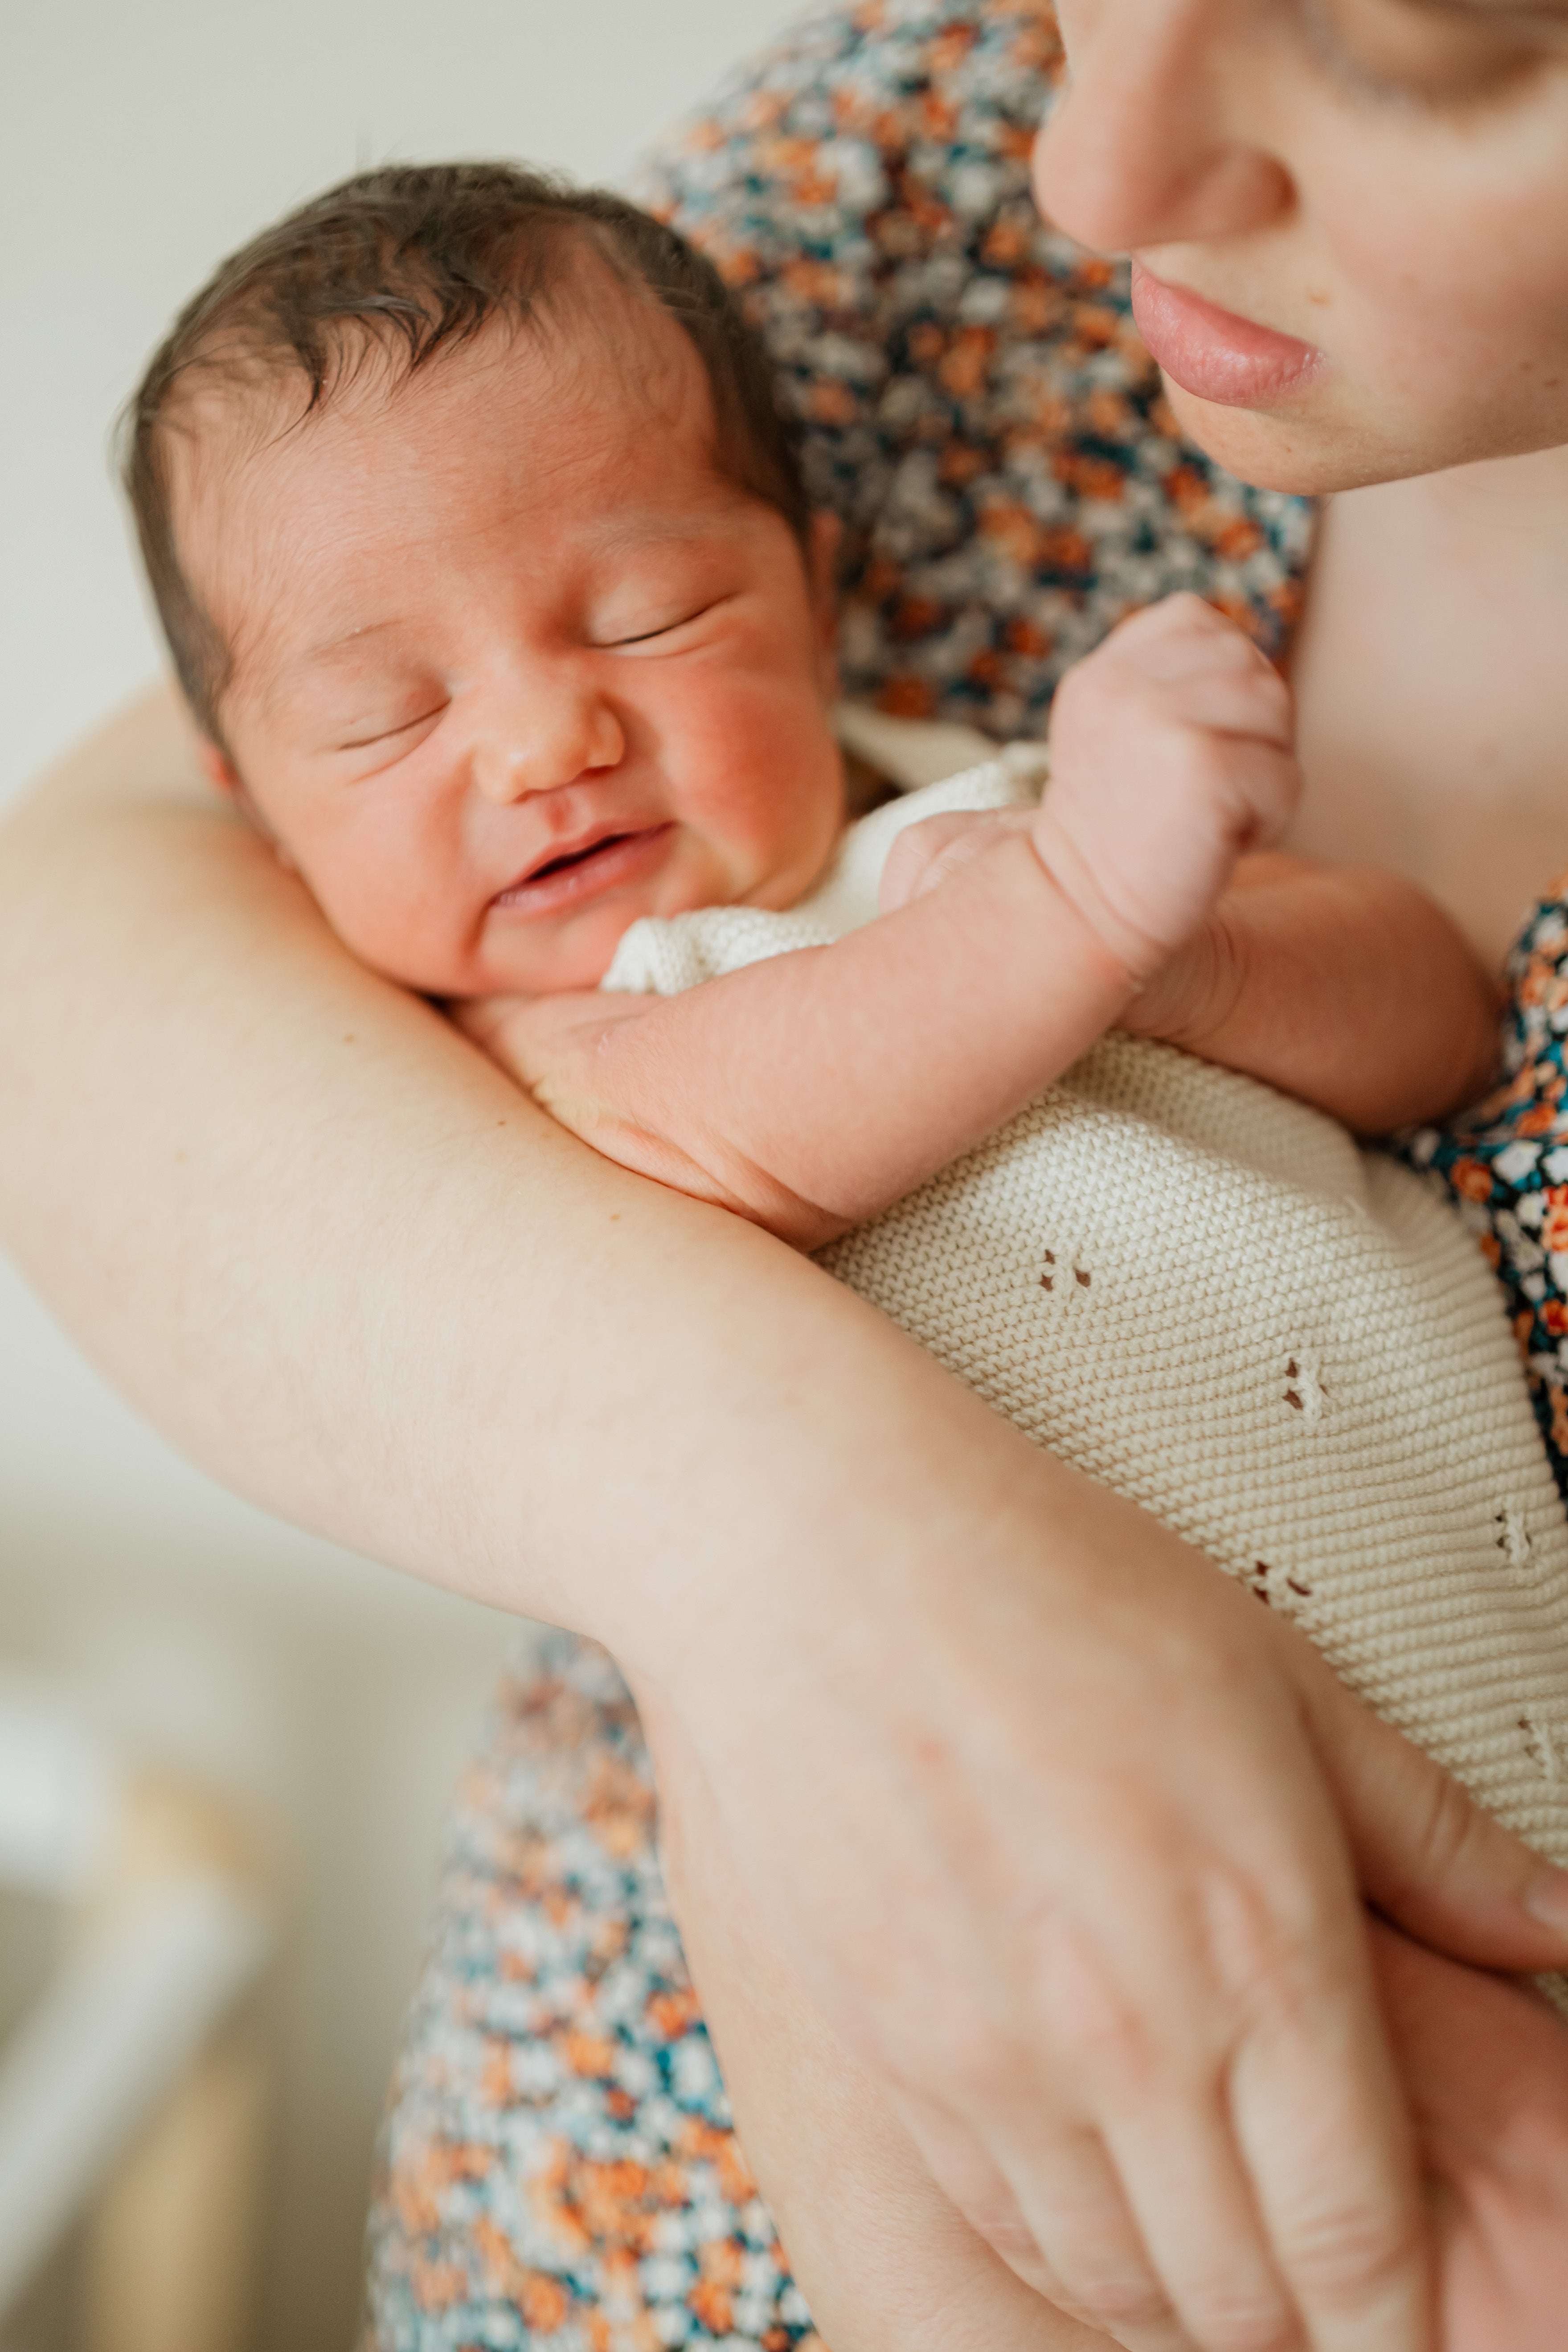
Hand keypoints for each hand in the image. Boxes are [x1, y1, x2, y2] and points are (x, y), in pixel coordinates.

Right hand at [644, 1457, 1567, 2351]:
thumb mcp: (1281, 1681)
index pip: (1363, 2245)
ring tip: (1201, 2215)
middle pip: (1249, 2303)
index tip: (1397, 2292)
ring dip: (1181, 2288)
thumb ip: (1430, 1833)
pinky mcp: (895, 2055)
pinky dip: (1064, 2240)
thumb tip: (1556, 1926)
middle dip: (1301, 2310)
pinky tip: (1086, 2172)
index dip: (1398, 2309)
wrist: (822, 1556)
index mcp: (1261, 1946)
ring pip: (1122, 2288)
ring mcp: (998, 2061)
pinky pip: (1002, 2222)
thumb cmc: (1058, 1590)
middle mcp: (1136, 2038)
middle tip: (1305, 2248)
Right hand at [1036, 593, 1300, 979]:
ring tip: (1208, 815)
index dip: (1216, 690)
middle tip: (1195, 794)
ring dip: (1262, 773)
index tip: (1174, 755)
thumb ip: (1170, 685)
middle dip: (1247, 734)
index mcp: (1103, 672)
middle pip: (1250, 668)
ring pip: (1276, 711)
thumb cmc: (1120, 839)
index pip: (1200, 623)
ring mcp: (1162, 717)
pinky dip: (1269, 821)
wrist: (1081, 914)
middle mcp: (1126, 683)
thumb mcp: (1122, 736)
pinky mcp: (1205, 763)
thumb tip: (1252, 664)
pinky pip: (1285, 775)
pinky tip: (1217, 843)